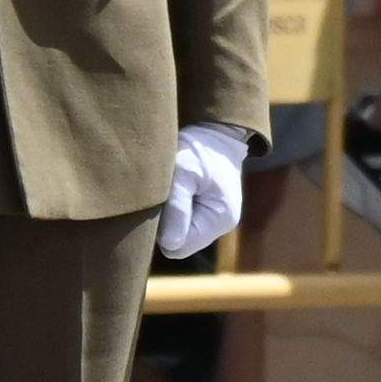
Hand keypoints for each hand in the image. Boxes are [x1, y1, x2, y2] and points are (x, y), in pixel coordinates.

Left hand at [159, 122, 249, 260]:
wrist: (216, 135)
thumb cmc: (199, 150)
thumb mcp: (184, 172)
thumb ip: (177, 207)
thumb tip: (168, 243)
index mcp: (220, 219)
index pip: (179, 247)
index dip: (163, 230)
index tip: (160, 202)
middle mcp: (219, 227)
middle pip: (177, 246)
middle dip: (164, 226)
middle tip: (162, 196)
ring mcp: (213, 223)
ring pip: (176, 237)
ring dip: (167, 219)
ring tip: (170, 191)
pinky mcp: (205, 216)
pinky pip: (180, 227)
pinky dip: (172, 214)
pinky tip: (175, 194)